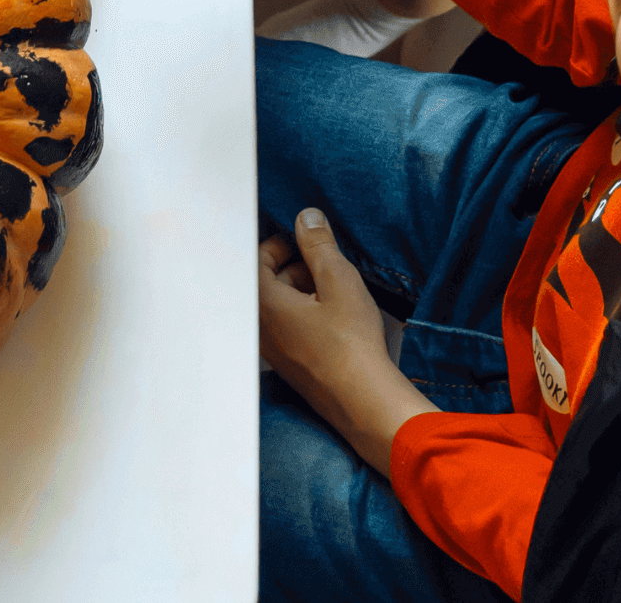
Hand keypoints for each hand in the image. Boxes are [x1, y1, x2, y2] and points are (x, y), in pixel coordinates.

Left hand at [259, 209, 437, 473]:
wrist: (365, 402)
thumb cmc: (350, 344)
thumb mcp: (339, 280)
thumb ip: (319, 245)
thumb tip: (307, 218)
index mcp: (262, 304)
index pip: (255, 258)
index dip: (280, 242)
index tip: (305, 238)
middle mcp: (259, 328)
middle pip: (266, 280)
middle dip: (295, 264)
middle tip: (326, 260)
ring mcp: (273, 349)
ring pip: (280, 304)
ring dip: (304, 288)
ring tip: (337, 287)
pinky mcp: (290, 364)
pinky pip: (289, 325)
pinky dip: (308, 311)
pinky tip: (337, 314)